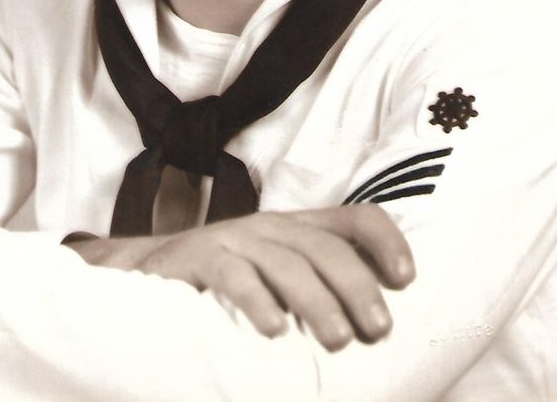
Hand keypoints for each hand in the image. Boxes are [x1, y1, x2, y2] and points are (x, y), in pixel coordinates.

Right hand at [69, 205, 413, 349]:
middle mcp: (270, 228)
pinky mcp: (197, 257)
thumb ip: (320, 290)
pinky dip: (256, 300)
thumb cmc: (229, 287)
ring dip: (316, 299)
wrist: (150, 273)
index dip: (385, 241)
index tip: (406, 278)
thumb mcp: (280, 280)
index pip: (354, 217)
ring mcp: (233, 238)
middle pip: (324, 245)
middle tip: (378, 328)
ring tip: (338, 339)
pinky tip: (274, 330)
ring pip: (285, 261)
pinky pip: (231, 273)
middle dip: (356, 285)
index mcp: (298, 230)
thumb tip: (378, 331)